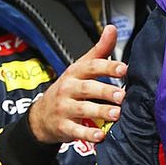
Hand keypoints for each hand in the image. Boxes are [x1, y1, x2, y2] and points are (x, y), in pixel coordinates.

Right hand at [27, 25, 125, 144]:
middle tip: (122, 95)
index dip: (107, 66)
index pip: (91, 66)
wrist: (41, 115)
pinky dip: (88, 134)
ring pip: (83, 109)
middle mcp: (68, 89)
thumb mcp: (80, 67)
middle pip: (87, 88)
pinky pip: (76, 130)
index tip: (124, 68)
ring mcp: (64, 108)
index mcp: (75, 72)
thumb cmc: (68, 88)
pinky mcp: (63, 126)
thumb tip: (112, 28)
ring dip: (100, 111)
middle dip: (105, 91)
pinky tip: (101, 136)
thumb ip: (99, 51)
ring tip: (116, 114)